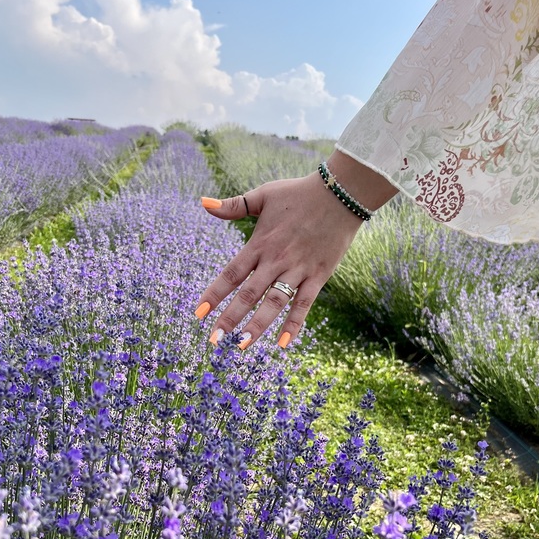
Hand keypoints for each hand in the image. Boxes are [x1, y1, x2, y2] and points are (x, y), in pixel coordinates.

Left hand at [194, 153, 394, 348]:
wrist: (341, 193)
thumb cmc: (299, 193)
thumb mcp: (263, 195)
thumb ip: (233, 205)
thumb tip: (203, 203)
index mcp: (259, 243)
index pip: (231, 274)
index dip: (214, 294)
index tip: (198, 313)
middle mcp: (276, 260)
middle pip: (248, 294)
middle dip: (229, 318)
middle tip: (214, 340)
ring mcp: (298, 269)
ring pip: (274, 303)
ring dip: (257, 326)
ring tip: (242, 345)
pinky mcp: (318, 275)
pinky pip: (304, 304)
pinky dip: (294, 324)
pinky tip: (283, 344)